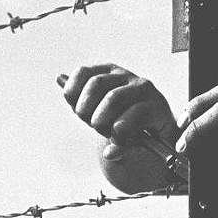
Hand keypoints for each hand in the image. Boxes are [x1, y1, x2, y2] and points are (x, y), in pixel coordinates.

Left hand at [58, 64, 176, 159]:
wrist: (153, 145)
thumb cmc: (123, 125)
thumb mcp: (97, 114)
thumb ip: (80, 99)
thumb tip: (59, 78)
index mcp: (108, 73)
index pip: (83, 73)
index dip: (75, 95)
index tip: (80, 115)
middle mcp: (126, 76)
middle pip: (95, 84)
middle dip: (88, 111)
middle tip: (94, 126)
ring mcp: (143, 89)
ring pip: (113, 98)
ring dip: (105, 123)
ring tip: (110, 135)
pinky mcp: (157, 106)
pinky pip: (134, 117)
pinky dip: (121, 135)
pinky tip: (121, 143)